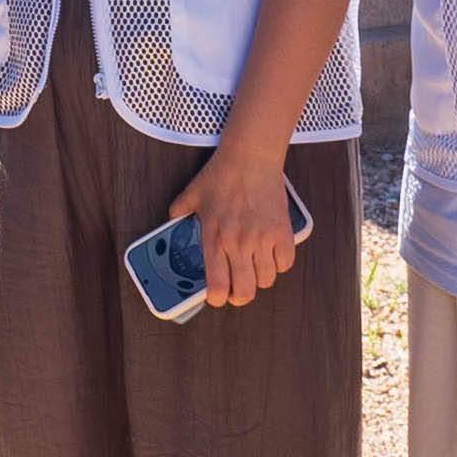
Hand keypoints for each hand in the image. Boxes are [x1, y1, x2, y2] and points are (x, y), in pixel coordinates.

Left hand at [167, 138, 308, 310]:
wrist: (250, 156)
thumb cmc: (221, 174)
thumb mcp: (192, 194)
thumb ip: (179, 212)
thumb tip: (171, 222)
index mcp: (214, 238)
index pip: (217, 286)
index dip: (218, 299)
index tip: (218, 297)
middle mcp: (238, 243)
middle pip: (245, 292)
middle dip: (240, 296)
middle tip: (238, 288)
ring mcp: (262, 239)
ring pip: (266, 280)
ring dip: (260, 278)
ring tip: (254, 266)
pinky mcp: (282, 232)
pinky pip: (285, 263)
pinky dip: (279, 263)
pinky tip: (271, 253)